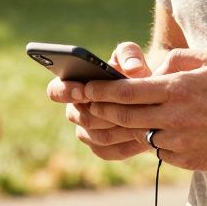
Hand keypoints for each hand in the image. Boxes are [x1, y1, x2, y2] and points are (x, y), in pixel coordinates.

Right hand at [47, 42, 157, 160]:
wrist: (150, 100)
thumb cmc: (133, 74)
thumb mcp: (131, 58)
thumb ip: (129, 54)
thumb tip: (132, 68)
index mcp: (74, 85)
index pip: (56, 91)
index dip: (66, 91)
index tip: (83, 89)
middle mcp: (75, 111)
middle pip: (80, 117)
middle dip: (103, 112)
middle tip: (123, 109)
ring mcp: (86, 132)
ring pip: (97, 136)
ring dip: (119, 129)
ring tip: (140, 122)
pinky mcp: (100, 149)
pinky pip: (109, 151)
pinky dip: (126, 145)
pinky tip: (143, 136)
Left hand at [81, 48, 206, 171]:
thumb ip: (177, 58)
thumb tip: (151, 67)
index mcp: (178, 88)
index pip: (126, 91)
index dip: (98, 91)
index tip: (82, 88)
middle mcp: (175, 116)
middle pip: (123, 116)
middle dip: (97, 110)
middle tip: (83, 105)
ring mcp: (179, 141)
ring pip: (138, 134)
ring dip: (122, 127)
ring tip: (109, 118)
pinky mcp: (186, 159)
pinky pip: (157, 150)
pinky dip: (150, 140)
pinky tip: (150, 131)